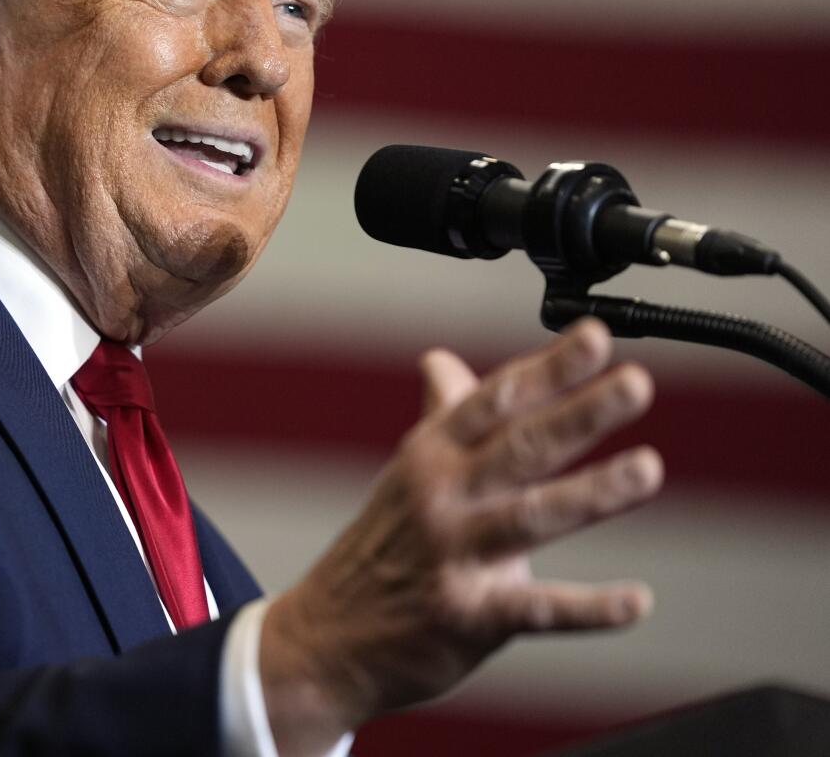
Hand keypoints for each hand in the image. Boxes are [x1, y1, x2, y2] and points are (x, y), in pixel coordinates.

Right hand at [259, 318, 661, 755]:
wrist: (328, 638)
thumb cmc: (381, 549)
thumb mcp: (404, 474)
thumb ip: (441, 417)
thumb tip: (440, 359)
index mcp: (430, 454)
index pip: (494, 400)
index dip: (547, 368)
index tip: (595, 336)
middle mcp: (440, 496)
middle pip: (518, 446)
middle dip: (579, 413)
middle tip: (635, 384)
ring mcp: (453, 555)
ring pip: (530, 517)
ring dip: (592, 493)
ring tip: (646, 470)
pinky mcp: (468, 617)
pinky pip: (535, 610)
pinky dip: (588, 608)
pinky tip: (636, 600)